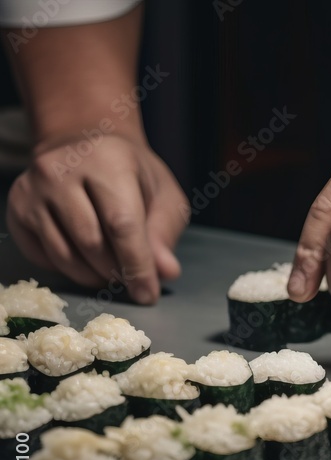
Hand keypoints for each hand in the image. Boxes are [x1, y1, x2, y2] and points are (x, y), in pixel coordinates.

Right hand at [6, 133, 188, 303]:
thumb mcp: (163, 195)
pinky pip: (41, 255)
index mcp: (107, 160)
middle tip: (131, 278)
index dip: (137, 265)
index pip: (122, 224)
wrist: (85, 145)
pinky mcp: (17, 207)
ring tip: (112, 272)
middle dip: (116, 271)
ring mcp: (33, 189)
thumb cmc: (133, 175)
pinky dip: (67, 269)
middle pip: (91, 243)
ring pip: (63, 254)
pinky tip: (85, 260)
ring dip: (93, 276)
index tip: (148, 294)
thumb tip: (165, 272)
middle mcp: (61, 170)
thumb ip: (165, 233)